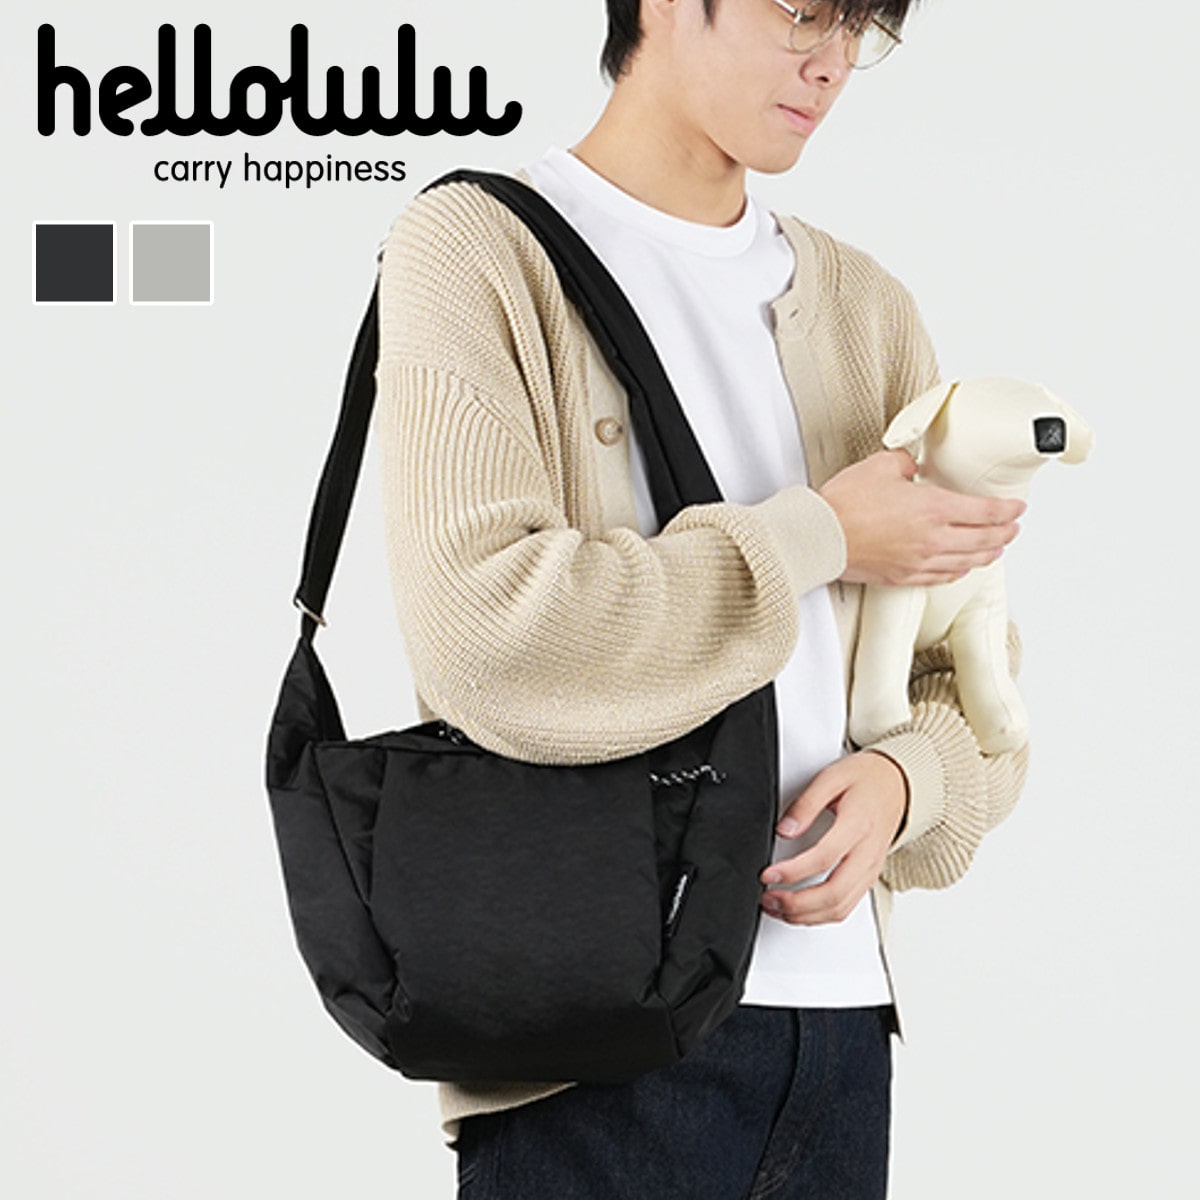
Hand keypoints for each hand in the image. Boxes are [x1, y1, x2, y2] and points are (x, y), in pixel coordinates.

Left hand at [759, 752, 907, 925]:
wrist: (896, 785)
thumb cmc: (865, 780)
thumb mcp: (831, 777)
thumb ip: (806, 804)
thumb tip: (784, 830)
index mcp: (858, 825)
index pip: (825, 857)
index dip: (793, 871)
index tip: (768, 874)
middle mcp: (867, 853)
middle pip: (834, 893)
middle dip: (796, 903)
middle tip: (767, 898)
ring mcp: (870, 869)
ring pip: (840, 908)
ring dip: (805, 916)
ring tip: (776, 907)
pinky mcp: (868, 878)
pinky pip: (845, 907)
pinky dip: (819, 916)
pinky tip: (798, 911)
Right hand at [819, 449, 1024, 586]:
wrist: (821, 537)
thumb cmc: (844, 504)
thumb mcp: (880, 466)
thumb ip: (906, 463)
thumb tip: (913, 466)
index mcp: (934, 509)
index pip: (985, 512)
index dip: (1007, 510)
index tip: (1016, 507)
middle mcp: (933, 539)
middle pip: (984, 541)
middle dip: (1005, 533)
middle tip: (1013, 528)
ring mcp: (919, 562)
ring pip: (967, 563)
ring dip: (987, 555)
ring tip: (995, 550)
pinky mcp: (903, 576)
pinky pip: (942, 577)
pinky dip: (959, 572)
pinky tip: (961, 568)